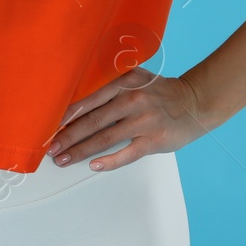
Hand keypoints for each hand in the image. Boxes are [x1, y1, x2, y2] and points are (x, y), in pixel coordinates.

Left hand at [43, 67, 214, 172]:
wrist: (195, 102)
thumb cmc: (159, 93)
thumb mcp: (135, 80)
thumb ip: (111, 89)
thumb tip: (78, 107)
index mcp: (124, 82)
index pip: (88, 101)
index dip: (67, 116)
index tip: (50, 127)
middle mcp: (132, 99)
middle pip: (92, 121)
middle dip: (68, 136)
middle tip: (51, 148)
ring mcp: (143, 120)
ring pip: (104, 138)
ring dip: (80, 151)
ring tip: (64, 159)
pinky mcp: (154, 139)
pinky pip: (127, 153)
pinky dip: (109, 161)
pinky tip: (94, 166)